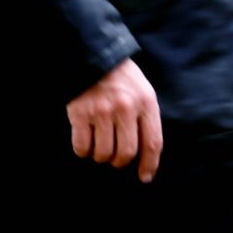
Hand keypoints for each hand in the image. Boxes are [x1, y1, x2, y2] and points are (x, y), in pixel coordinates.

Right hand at [67, 59, 162, 182]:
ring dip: (101, 156)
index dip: (150, 164)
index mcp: (146, 102)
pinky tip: (85, 142)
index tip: (145, 177)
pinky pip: (81, 147)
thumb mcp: (143, 90)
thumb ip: (146, 117)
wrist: (91, 55)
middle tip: (116, 159)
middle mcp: (125, 108)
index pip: (153, 142)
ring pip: (103, 153)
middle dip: (120, 162)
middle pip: (126, 152)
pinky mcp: (79, 113)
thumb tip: (147, 153)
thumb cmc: (121, 78)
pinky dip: (83, 151)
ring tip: (100, 147)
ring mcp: (101, 111)